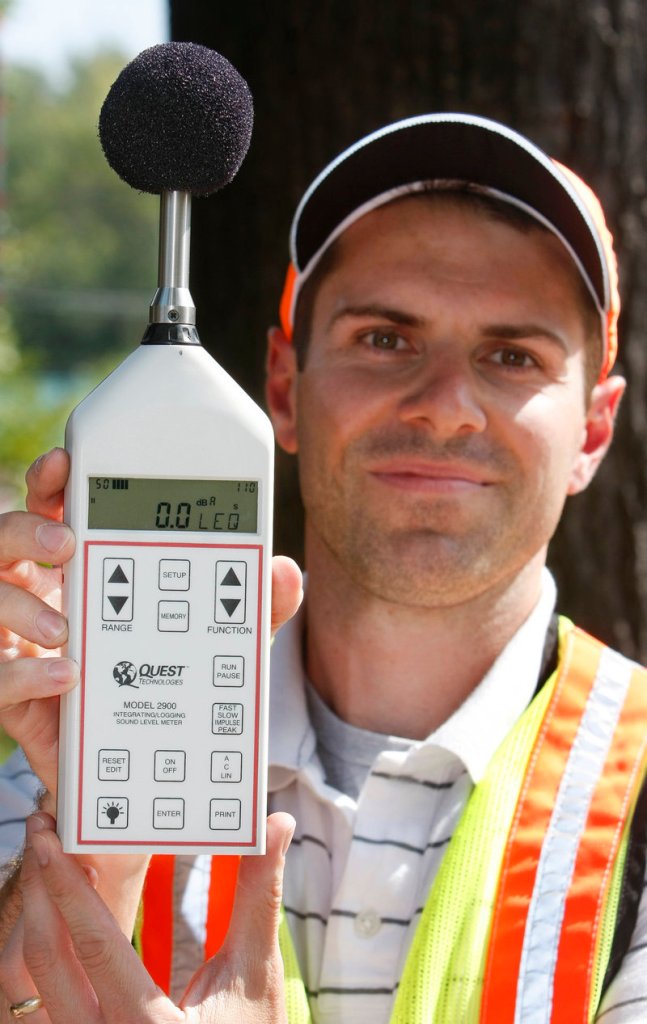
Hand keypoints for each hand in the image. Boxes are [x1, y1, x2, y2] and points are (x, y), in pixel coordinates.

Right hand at [0, 448, 302, 800]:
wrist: (140, 754)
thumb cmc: (168, 677)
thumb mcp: (216, 640)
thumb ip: (250, 609)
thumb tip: (284, 572)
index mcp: (83, 565)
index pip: (52, 508)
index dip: (50, 482)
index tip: (63, 462)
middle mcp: (41, 592)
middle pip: (5, 540)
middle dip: (25, 529)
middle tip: (65, 541)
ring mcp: (20, 638)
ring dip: (18, 605)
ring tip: (64, 627)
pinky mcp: (13, 689)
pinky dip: (25, 673)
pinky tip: (66, 676)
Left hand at [0, 812, 294, 1022]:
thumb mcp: (254, 974)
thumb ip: (258, 897)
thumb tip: (278, 825)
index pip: (95, 945)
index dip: (69, 887)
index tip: (50, 841)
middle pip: (48, 961)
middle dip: (39, 890)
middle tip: (40, 832)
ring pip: (32, 986)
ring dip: (35, 921)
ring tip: (43, 866)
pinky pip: (41, 1004)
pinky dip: (43, 955)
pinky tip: (52, 917)